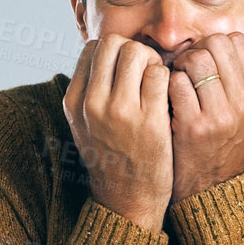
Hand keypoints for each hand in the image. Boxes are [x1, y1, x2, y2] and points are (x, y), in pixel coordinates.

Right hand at [62, 33, 173, 231]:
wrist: (127, 201)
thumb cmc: (112, 158)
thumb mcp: (85, 125)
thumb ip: (90, 90)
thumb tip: (106, 52)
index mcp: (74, 101)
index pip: (92, 47)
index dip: (114, 51)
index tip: (126, 70)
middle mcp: (92, 104)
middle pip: (114, 43)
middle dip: (134, 50)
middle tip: (145, 71)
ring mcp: (120, 112)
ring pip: (137, 52)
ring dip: (152, 61)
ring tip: (157, 83)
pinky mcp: (149, 121)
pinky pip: (160, 74)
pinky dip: (168, 77)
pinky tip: (169, 94)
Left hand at [167, 31, 243, 202]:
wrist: (211, 187)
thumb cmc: (231, 143)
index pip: (238, 42)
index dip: (218, 44)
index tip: (209, 59)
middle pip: (215, 45)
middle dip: (198, 50)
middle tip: (190, 67)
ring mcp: (218, 116)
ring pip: (196, 60)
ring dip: (182, 65)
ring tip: (180, 78)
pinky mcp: (192, 126)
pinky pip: (176, 83)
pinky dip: (169, 84)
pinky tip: (171, 96)